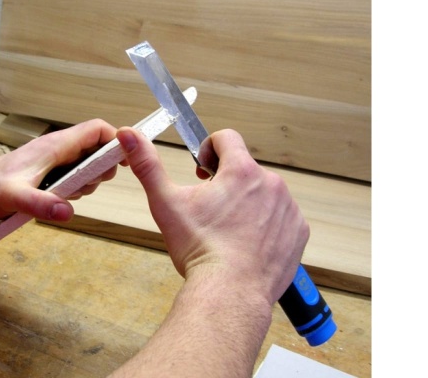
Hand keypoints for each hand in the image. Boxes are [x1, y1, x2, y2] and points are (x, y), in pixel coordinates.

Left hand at [0, 119, 118, 220]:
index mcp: (56, 145)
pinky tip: (63, 198)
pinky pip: (79, 174)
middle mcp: (60, 148)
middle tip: (90, 186)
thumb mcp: (15, 198)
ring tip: (71, 193)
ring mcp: (57, 159)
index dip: (116, 140)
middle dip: (103, 167)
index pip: (97, 130)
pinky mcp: (54, 170)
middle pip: (99, 148)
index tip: (125, 160)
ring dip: (91, 180)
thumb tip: (67, 211)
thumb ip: (41, 204)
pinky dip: (79, 186)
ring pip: (90, 163)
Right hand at [116, 127, 309, 304]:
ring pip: (264, 193)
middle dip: (227, 181)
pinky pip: (282, 217)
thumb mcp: (166, 203)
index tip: (202, 171)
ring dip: (248, 202)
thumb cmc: (200, 249)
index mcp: (241, 170)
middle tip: (211, 209)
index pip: (227, 138)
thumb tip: (128, 135)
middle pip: (245, 168)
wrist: (229, 293)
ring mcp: (288, 208)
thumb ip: (147, 165)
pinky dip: (267, 225)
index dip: (209, 149)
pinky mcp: (298, 231)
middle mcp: (271, 183)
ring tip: (230, 230)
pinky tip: (249, 243)